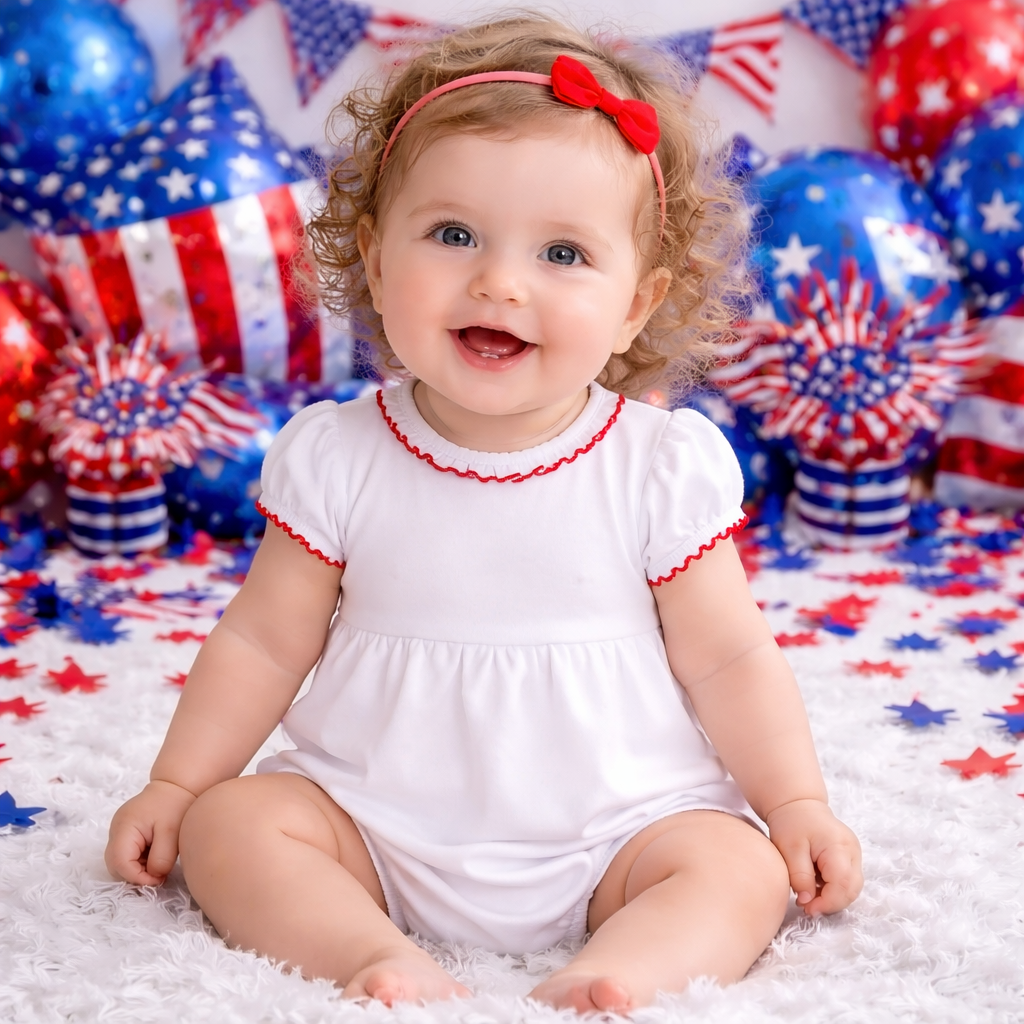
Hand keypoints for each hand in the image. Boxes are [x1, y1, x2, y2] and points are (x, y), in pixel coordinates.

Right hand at [105, 780, 197, 885]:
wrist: (178, 786)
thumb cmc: (176, 805)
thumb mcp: (172, 833)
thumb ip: (161, 859)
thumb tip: (153, 877)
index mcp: (125, 826)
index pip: (120, 862)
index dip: (137, 877)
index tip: (158, 879)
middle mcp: (116, 830)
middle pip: (115, 865)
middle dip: (135, 875)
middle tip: (159, 875)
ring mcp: (119, 832)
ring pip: (119, 863)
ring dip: (137, 869)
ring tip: (159, 862)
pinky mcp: (125, 834)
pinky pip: (126, 856)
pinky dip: (139, 862)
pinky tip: (155, 854)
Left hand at [766, 798, 861, 916]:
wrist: (796, 804)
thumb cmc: (791, 822)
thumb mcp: (789, 848)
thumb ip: (800, 876)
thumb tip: (807, 901)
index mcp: (839, 846)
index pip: (843, 884)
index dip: (827, 902)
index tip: (807, 908)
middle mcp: (852, 851)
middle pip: (852, 889)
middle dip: (831, 903)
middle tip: (806, 905)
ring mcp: (854, 854)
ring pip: (851, 888)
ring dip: (832, 897)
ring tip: (808, 895)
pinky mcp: (849, 857)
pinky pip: (846, 880)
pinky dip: (832, 889)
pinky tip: (814, 885)